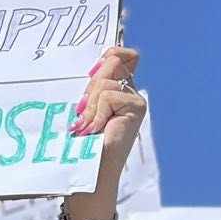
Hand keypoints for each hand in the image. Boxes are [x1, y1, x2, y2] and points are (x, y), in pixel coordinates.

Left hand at [70, 45, 145, 186]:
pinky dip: (98, 113)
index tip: (93, 73)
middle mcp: (130, 91)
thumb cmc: (83, 139)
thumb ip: (92, 86)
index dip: (109, 55)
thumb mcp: (85, 106)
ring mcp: (135, 99)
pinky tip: (98, 129)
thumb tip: (98, 65)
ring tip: (90, 126)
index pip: (122, 55)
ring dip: (91, 106)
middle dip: (91, 86)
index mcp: (117, 89)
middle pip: (111, 62)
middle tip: (84, 112)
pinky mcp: (137, 106)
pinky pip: (108, 96)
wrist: (90, 164)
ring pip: (105, 82)